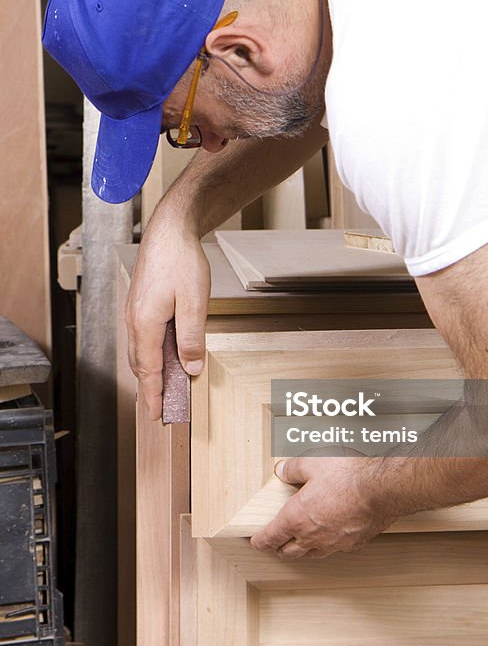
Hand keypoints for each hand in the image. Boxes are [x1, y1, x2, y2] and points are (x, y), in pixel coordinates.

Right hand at [125, 206, 209, 419]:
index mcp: (146, 324)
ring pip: (140, 350)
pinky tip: (160, 354)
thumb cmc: (182, 261)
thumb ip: (192, 337)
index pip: (149, 370)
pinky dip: (149, 353)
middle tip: (157, 409)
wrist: (170, 230)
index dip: (153, 395)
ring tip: (158, 388)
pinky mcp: (140, 302)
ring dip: (148, 371)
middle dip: (148, 388)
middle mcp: (135, 320)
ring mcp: (135, 311)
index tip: (156, 415)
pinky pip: (142, 337)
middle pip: (140, 364)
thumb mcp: (195, 302)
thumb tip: (191, 367)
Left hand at [250, 456, 397, 558]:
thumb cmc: (348, 476)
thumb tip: (282, 471)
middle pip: (289, 552)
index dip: (260, 541)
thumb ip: (293, 469)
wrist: (381, 489)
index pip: (271, 537)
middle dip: (278, 548)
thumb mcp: (312, 463)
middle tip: (275, 544)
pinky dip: (327, 545)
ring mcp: (334, 543)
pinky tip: (330, 537)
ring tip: (299, 545)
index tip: (256, 541)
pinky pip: (335, 549)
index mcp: (297, 518)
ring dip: (302, 550)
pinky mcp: (353, 543)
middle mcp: (313, 536)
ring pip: (312, 554)